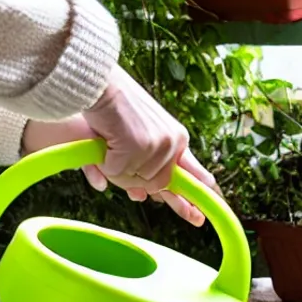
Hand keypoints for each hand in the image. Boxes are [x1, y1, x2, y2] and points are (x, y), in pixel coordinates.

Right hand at [21, 67, 216, 226]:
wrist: (100, 83)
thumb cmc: (115, 107)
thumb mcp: (141, 135)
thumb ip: (149, 164)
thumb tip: (144, 196)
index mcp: (178, 139)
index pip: (194, 175)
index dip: (197, 198)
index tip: (201, 218)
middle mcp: (173, 143)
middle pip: (157, 187)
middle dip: (135, 180)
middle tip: (120, 155)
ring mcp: (157, 145)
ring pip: (136, 182)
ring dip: (118, 170)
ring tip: (112, 143)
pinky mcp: (138, 146)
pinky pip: (117, 173)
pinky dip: (106, 162)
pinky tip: (106, 142)